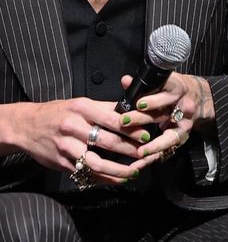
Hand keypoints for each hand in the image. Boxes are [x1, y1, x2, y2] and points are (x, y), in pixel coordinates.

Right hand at [0, 98, 147, 183]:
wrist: (26, 125)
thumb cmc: (55, 112)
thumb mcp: (78, 103)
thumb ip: (103, 107)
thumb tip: (127, 111)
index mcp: (81, 108)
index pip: (111, 119)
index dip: (131, 129)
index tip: (145, 135)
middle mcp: (73, 127)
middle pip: (107, 141)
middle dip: (129, 149)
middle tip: (145, 153)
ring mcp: (66, 147)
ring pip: (97, 162)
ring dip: (118, 169)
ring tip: (134, 171)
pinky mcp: (62, 162)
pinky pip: (85, 172)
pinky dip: (103, 178)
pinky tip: (115, 179)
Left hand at [119, 72, 215, 168]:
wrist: (197, 98)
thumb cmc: (174, 89)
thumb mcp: (163, 82)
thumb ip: (143, 84)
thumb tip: (125, 80)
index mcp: (177, 89)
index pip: (167, 94)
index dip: (154, 100)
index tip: (139, 104)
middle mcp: (183, 107)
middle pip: (162, 115)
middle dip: (141, 119)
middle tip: (124, 121)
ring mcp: (184, 124)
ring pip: (168, 137)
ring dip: (152, 146)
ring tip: (138, 152)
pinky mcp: (182, 136)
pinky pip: (168, 148)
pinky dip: (154, 155)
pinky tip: (140, 163)